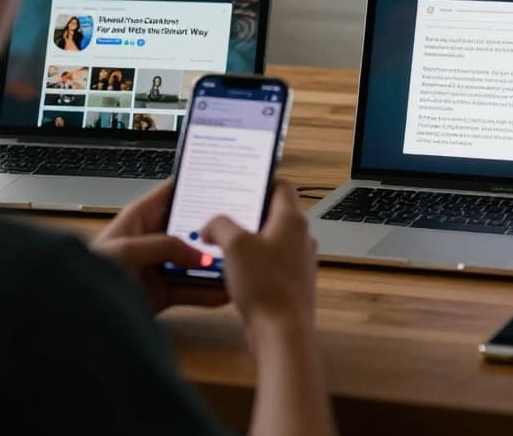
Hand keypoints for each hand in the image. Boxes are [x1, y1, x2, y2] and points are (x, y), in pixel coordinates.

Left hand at [93, 180, 229, 312]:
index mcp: (140, 218)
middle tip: (240, 226)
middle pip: (191, 228)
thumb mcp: (128, 250)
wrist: (76, 309)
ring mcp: (160, 265)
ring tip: (239, 263)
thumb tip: (199, 255)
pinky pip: (193, 288)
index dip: (195, 186)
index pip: (172, 193)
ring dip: (216, 264)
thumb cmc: (91, 271)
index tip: (222, 182)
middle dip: (213, 229)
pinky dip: (209, 291)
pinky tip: (226, 292)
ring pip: (196, 260)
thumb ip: (166, 246)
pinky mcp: (164, 292)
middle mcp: (153, 239)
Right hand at [202, 183, 317, 350]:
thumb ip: (220, 225)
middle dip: (246, 215)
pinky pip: (269, 265)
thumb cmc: (266, 286)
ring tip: (221, 246)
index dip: (260, 181)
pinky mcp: (290, 284)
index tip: (240, 183)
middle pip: (273, 214)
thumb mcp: (234, 245)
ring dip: (247, 242)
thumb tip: (212, 225)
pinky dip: (252, 264)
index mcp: (292, 220)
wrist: (282, 331)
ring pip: (270, 241)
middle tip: (221, 217)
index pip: (281, 186)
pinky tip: (232, 273)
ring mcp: (298, 262)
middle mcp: (301, 238)